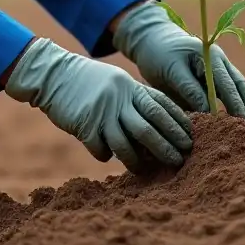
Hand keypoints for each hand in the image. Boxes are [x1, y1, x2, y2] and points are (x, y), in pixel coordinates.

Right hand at [3, 37, 192, 172]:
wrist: (54, 74)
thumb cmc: (89, 81)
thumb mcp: (117, 82)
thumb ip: (136, 100)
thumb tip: (159, 127)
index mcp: (131, 86)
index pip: (162, 106)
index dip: (179, 123)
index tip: (191, 138)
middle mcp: (121, 99)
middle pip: (151, 126)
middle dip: (168, 145)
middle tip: (180, 160)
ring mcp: (103, 113)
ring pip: (128, 144)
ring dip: (139, 162)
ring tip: (145, 170)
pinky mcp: (85, 126)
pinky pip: (101, 150)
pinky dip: (106, 156)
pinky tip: (108, 156)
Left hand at [112, 1, 244, 122]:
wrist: (151, 39)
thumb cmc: (159, 54)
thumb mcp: (171, 70)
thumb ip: (189, 90)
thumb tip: (208, 112)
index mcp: (210, 57)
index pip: (226, 83)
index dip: (233, 103)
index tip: (237, 121)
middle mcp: (219, 62)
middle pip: (238, 85)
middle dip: (244, 106)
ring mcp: (218, 68)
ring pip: (237, 88)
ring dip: (243, 105)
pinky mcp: (212, 78)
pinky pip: (226, 91)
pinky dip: (232, 104)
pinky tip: (232, 120)